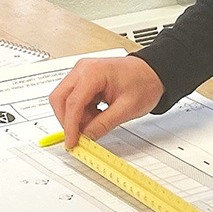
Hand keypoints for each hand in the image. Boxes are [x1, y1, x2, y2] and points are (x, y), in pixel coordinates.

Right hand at [48, 56, 164, 147]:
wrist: (152, 72)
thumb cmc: (144, 82)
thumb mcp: (126, 108)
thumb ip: (104, 124)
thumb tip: (87, 136)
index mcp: (93, 72)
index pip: (73, 102)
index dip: (70, 126)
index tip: (71, 141)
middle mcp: (82, 69)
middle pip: (60, 98)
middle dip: (68, 120)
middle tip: (80, 135)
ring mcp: (81, 73)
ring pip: (65, 100)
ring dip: (77, 116)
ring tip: (97, 122)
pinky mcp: (84, 79)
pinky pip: (74, 98)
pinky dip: (82, 111)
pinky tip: (97, 114)